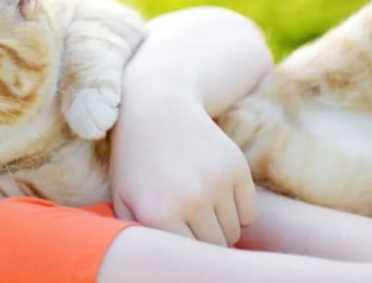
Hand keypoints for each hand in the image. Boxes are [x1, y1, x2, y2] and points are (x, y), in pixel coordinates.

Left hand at [109, 75, 256, 246]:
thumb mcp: (122, 200)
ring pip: (234, 232)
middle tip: (189, 226)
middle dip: (204, 243)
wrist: (156, 107)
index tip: (181, 240)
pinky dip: (237, 212)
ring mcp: (218, 182)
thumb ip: (139, 238)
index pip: (188, 258)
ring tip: (199, 209)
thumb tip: (166, 265)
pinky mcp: (238, 167)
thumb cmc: (135, 160)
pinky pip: (249, 212)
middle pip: (214, 248)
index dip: (185, 254)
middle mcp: (192, 199)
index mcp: (159, 213)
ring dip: (220, 228)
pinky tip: (216, 196)